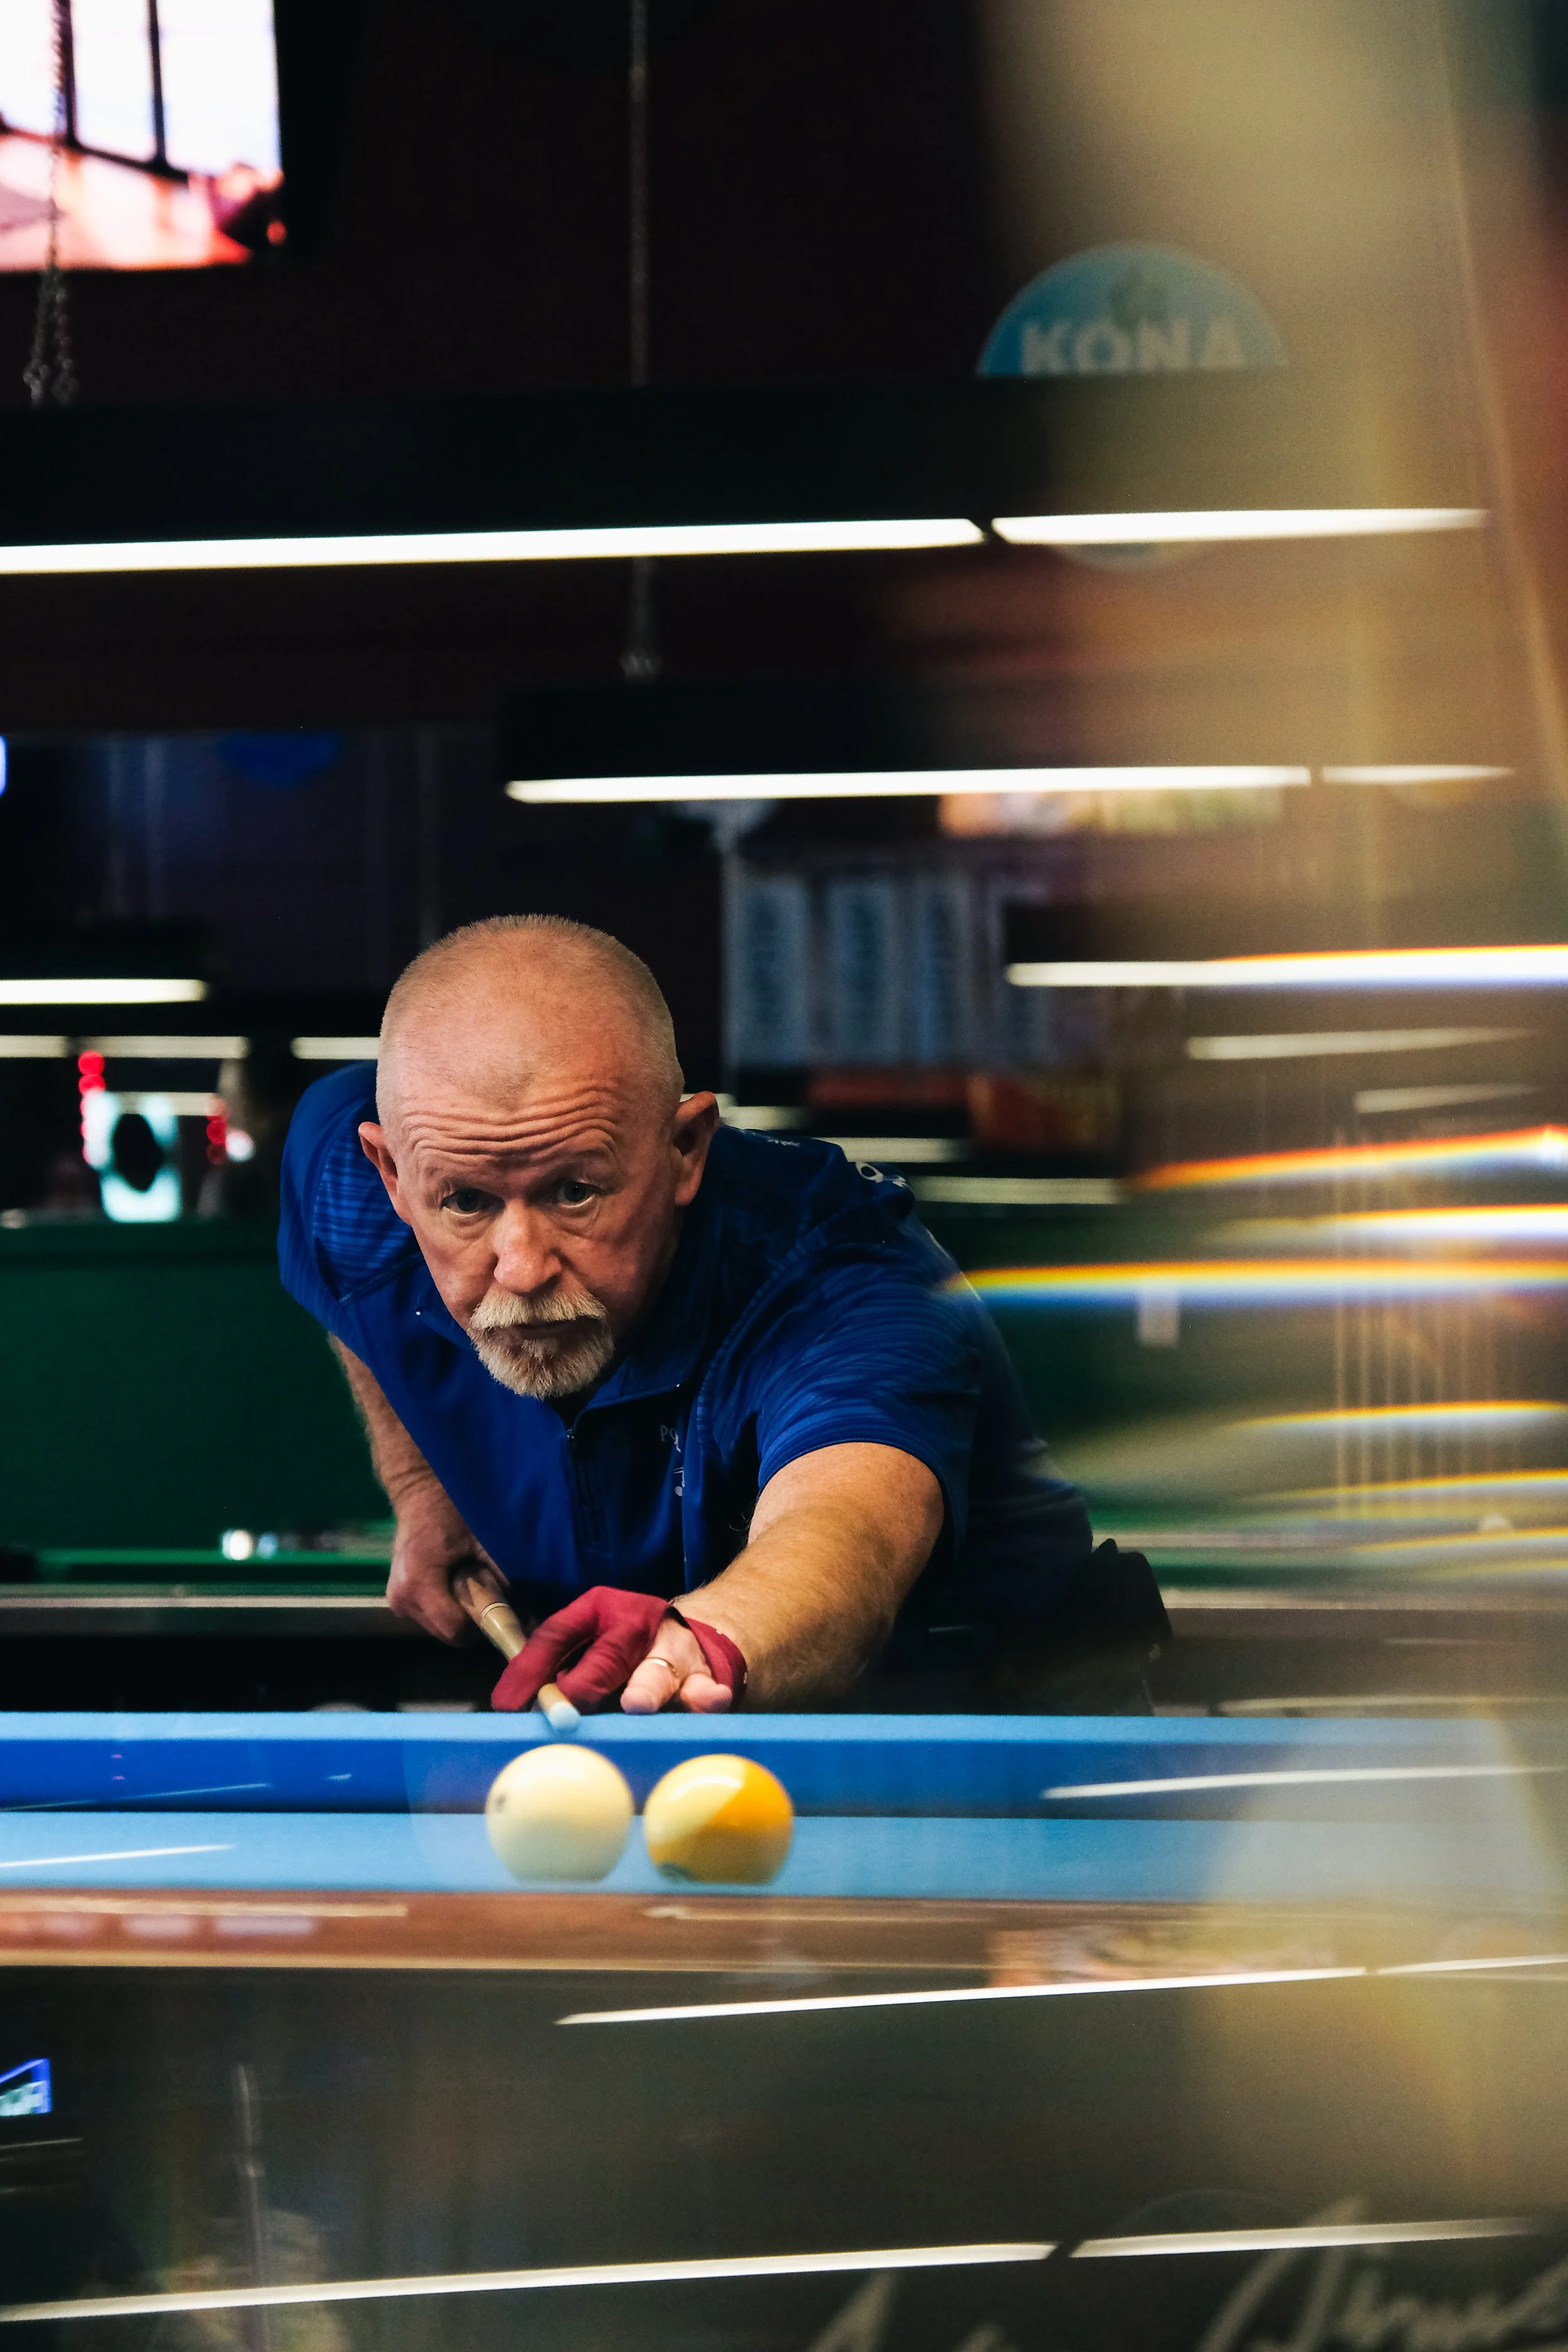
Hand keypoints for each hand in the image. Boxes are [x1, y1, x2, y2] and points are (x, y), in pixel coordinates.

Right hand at [385, 1482, 495, 1643]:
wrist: (420, 1494)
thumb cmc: (453, 1510)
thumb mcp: (484, 1541)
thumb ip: (504, 1578)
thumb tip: (531, 1616)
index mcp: (419, 1584)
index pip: (455, 1631)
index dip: (481, 1621)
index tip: (495, 1600)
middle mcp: (402, 1600)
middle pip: (448, 1634)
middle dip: (470, 1617)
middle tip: (480, 1585)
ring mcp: (396, 1603)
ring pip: (439, 1628)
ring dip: (457, 1612)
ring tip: (464, 1579)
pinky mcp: (396, 1601)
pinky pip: (430, 1618)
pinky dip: (445, 1607)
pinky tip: (450, 1581)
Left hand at [490, 1586, 739, 1713]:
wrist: (693, 1640)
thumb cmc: (625, 1651)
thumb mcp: (588, 1644)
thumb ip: (558, 1672)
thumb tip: (519, 1713)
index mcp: (598, 1610)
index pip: (556, 1635)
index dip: (529, 1670)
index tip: (507, 1705)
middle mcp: (637, 1624)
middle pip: (609, 1652)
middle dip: (589, 1679)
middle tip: (573, 1699)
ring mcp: (674, 1650)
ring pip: (658, 1670)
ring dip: (646, 1688)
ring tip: (636, 1703)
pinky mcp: (705, 1678)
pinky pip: (703, 1690)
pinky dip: (705, 1698)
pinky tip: (708, 1700)